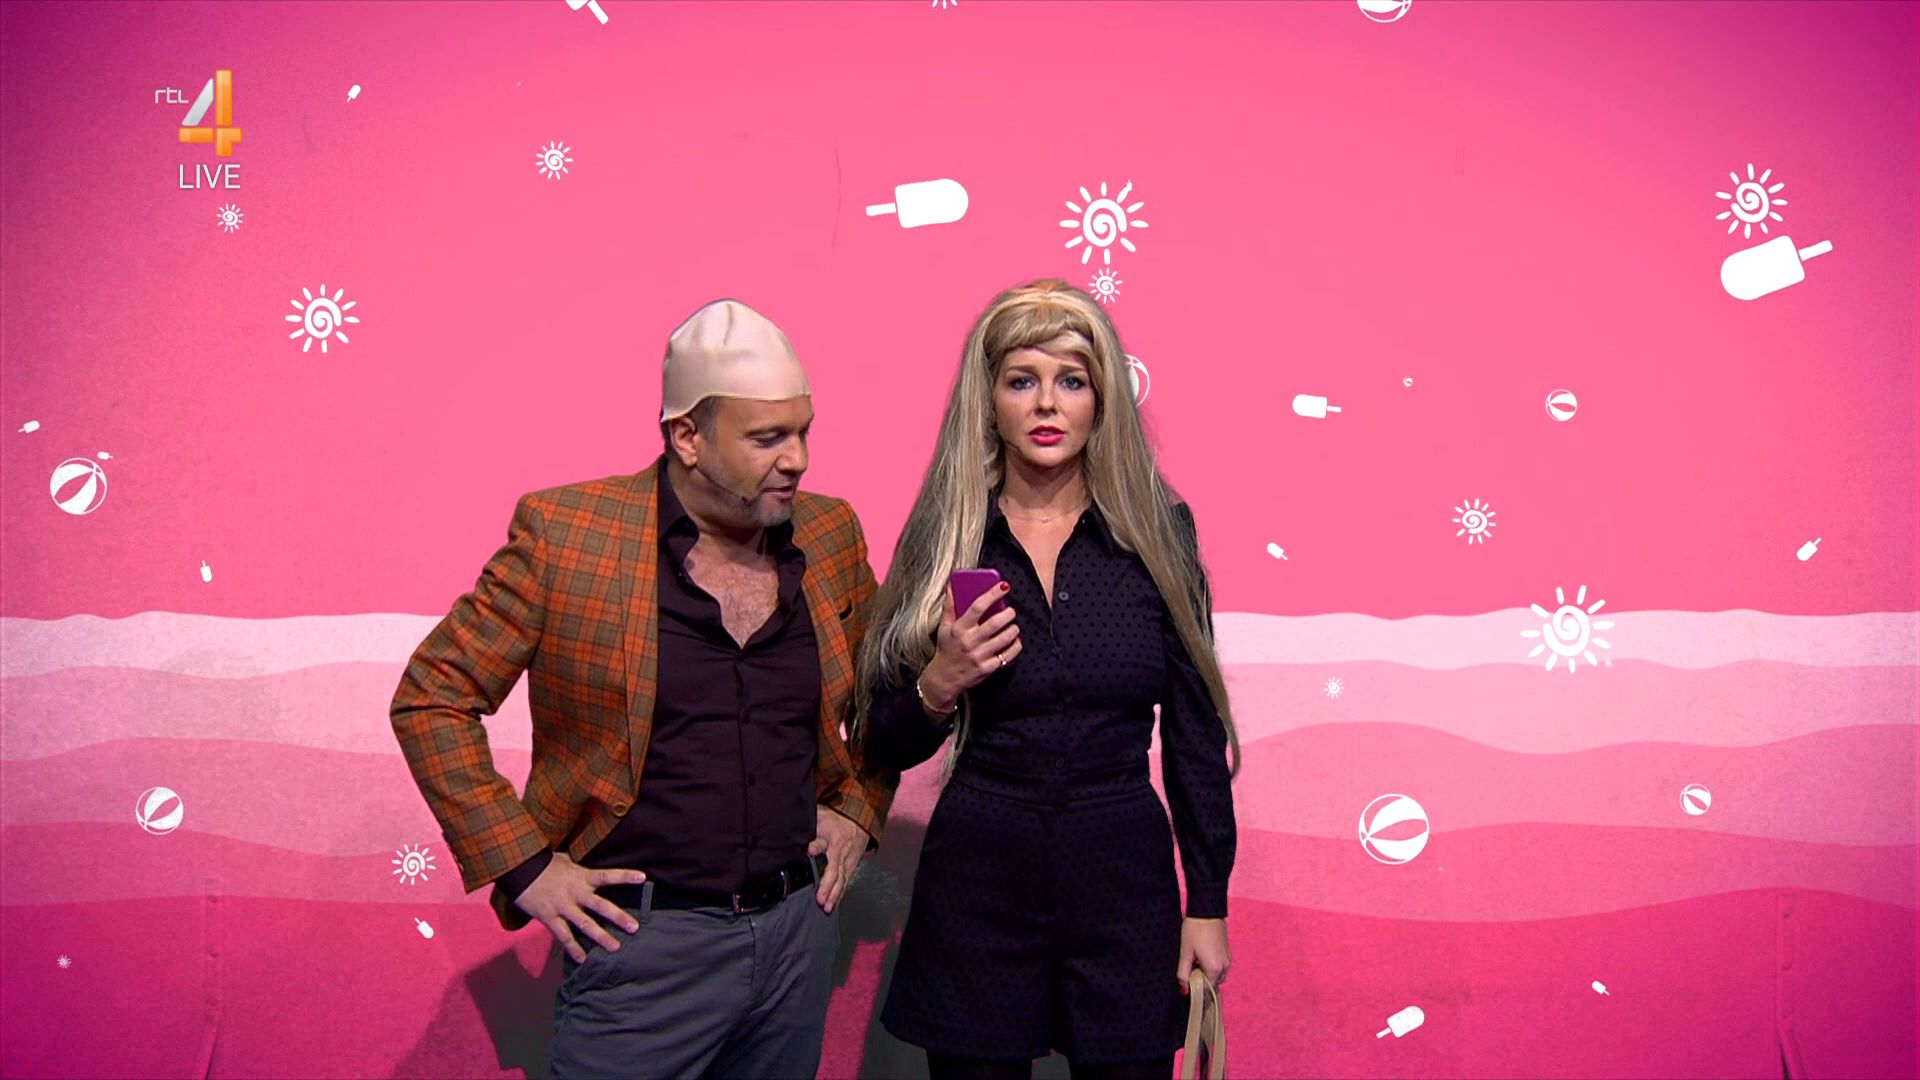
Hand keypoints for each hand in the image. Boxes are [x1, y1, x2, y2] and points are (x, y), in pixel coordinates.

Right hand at [511, 851, 645, 962]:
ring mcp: (563, 907)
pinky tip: (582, 959)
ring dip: (601, 937)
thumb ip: (577, 867)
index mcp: (581, 876)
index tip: (643, 878)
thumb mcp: (564, 860)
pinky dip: (572, 948)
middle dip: (619, 917)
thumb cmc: (544, 864)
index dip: (625, 876)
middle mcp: (575, 893)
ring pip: (585, 925)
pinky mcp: (549, 918)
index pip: (607, 875)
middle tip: (635, 927)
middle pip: (601, 906)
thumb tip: (583, 862)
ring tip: (616, 948)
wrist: (520, 870)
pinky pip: (563, 936)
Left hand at [809, 805, 868, 912]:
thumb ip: (807, 822)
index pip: (822, 842)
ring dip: (834, 895)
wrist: (860, 820)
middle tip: (820, 898)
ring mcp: (846, 862)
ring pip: (841, 880)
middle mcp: (839, 852)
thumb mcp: (821, 815)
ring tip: (826, 907)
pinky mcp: (851, 868)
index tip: (810, 850)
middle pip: (834, 870)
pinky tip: (833, 905)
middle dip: (827, 885)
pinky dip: (839, 895)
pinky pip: (845, 883)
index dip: (816, 846)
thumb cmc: (835, 819)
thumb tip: (789, 825)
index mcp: (830, 837)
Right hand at [921, 580, 1019, 707]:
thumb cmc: (947, 649)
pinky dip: (1015, 646)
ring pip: (1004, 638)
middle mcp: (969, 642)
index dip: (992, 594)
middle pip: (995, 623)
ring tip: (1013, 625)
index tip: (1003, 586)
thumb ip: (949, 606)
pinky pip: (1008, 655)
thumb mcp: (944, 627)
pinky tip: (1015, 641)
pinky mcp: (987, 668)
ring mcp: (979, 656)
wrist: (945, 678)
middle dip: (1008, 614)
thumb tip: (952, 586)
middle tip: (1011, 611)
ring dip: (1013, 629)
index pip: (977, 607)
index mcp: (959, 629)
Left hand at [1177, 917, 1229, 993]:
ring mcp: (1228, 958)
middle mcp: (1225, 966)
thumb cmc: (1194, 930)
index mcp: (1214, 968)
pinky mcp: (1227, 952)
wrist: (1206, 910)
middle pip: (1214, 983)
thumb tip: (1184, 990)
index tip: (1189, 985)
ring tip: (1196, 961)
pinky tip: (1202, 956)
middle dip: (1203, 981)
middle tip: (1191, 970)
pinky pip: (1221, 966)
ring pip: (1218, 975)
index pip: (1208, 990)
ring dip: (1208, 974)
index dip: (1198, 989)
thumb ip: (1183, 973)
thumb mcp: (1185, 952)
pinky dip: (1213, 966)